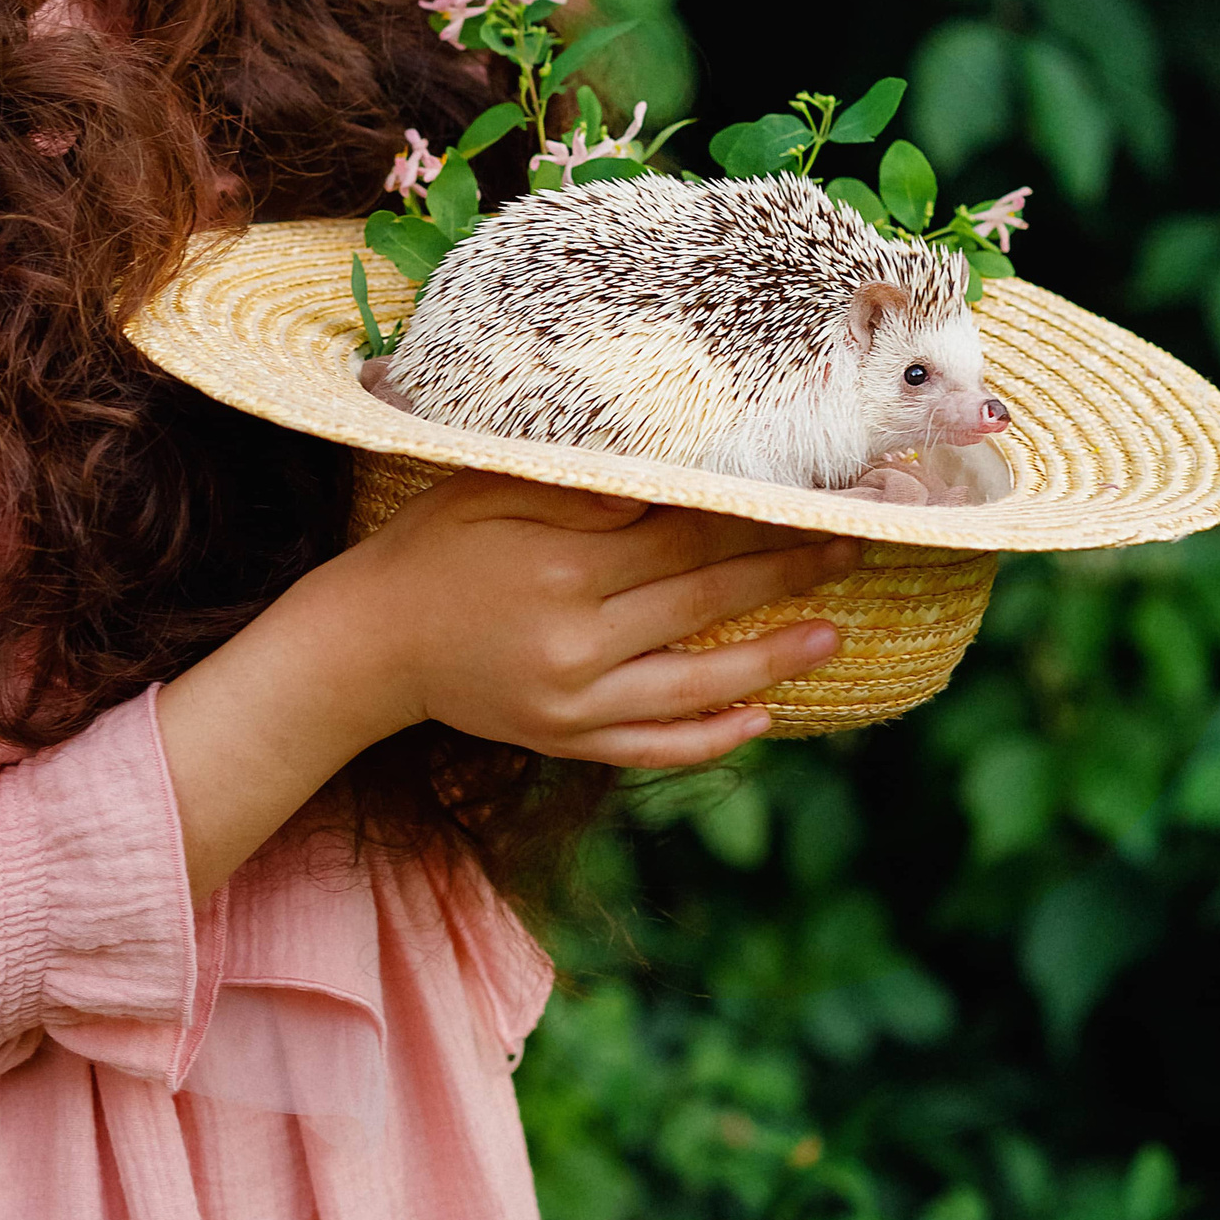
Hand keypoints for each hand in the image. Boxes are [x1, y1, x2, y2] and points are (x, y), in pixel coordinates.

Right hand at [156, 469, 857, 903]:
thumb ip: (581, 486)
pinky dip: (708, 737)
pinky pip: (652, 747)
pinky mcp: (563, 740)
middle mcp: (576, 638)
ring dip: (771, 658)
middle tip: (854, 549)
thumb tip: (673, 472)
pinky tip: (759, 718)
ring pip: (694, 682)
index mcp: (563, 564)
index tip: (817, 497)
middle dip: (785, 571)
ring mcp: (573, 700)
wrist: (365, 643)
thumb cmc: (432, 546)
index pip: (685, 533)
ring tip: (833, 635)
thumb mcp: (494, 492)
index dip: (758, 516)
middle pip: (704, 598)